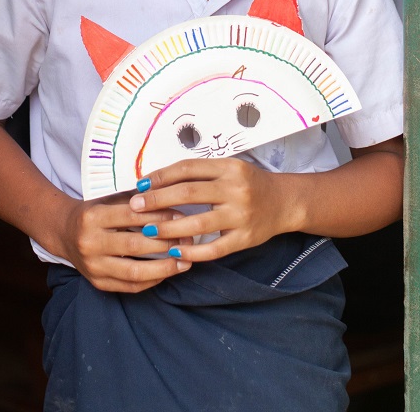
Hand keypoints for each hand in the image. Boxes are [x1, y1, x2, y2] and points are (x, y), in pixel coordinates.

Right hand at [59, 191, 191, 292]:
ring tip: (185, 261)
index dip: (158, 216)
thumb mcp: (110, 199)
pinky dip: (152, 280)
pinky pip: (130, 286)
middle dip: (166, 243)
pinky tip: (168, 272)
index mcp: (92, 217)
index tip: (182, 217)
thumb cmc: (96, 212)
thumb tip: (173, 198)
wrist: (64, 233)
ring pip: (134, 271)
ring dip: (164, 267)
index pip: (131, 216)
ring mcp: (93, 266)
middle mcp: (89, 243)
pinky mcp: (98, 283)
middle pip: (135, 245)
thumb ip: (136, 200)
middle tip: (189, 240)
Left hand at [129, 159, 281, 261]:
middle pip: (189, 193)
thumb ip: (199, 173)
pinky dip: (192, 252)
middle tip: (135, 206)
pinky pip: (214, 249)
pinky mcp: (245, 238)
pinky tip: (174, 252)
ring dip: (168, 229)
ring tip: (147, 231)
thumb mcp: (229, 168)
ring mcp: (241, 215)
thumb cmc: (249, 183)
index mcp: (229, 168)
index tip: (140, 185)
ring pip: (198, 223)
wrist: (285, 201)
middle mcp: (235, 189)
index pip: (187, 168)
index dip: (161, 176)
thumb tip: (158, 180)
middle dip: (157, 200)